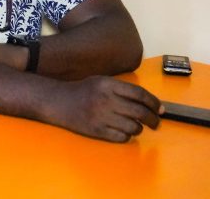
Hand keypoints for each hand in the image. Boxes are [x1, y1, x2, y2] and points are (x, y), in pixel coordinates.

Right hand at [45, 76, 162, 141]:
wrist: (59, 102)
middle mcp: (106, 100)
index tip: (160, 109)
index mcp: (108, 85)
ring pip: (134, 127)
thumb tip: (150, 103)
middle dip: (153, 119)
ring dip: (138, 128)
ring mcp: (101, 116)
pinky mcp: (97, 131)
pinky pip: (122, 137)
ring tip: (134, 126)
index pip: (140, 94)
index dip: (154, 103)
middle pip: (140, 112)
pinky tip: (122, 131)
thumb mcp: (102, 82)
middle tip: (156, 123)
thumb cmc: (83, 91)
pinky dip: (127, 136)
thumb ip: (123, 89)